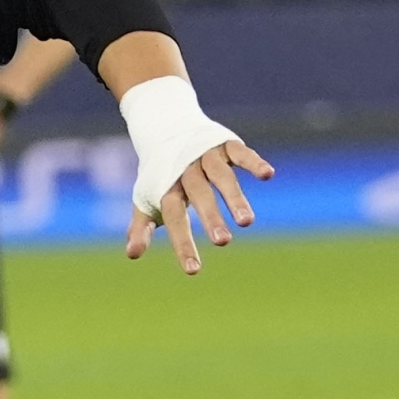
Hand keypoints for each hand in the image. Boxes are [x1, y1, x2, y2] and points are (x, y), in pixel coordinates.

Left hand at [126, 137, 273, 272]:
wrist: (166, 128)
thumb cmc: (159, 175)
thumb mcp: (146, 199)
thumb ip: (141, 227)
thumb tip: (131, 254)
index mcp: (167, 187)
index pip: (174, 217)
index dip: (183, 242)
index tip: (193, 270)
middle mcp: (187, 171)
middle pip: (199, 195)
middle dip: (210, 217)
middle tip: (222, 242)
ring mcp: (207, 156)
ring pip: (222, 176)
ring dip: (234, 197)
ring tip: (247, 222)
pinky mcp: (225, 144)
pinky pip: (240, 152)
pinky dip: (253, 162)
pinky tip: (267, 174)